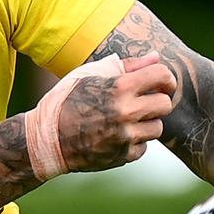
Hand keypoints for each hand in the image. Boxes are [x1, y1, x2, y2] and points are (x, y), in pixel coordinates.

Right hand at [56, 52, 176, 172]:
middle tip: (145, 102)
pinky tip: (116, 135)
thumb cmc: (67, 100)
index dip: (166, 78)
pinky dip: (134, 142)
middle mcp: (125, 112)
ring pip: (157, 128)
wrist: (47, 138)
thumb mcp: (91, 74)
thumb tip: (156, 57)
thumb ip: (128, 65)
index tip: (162, 83)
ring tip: (127, 120)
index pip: (162, 76)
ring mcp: (125, 136)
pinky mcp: (123, 156)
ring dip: (146, 123)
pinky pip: (143, 147)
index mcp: (118, 87)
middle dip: (157, 101)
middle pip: (165, 104)